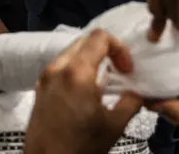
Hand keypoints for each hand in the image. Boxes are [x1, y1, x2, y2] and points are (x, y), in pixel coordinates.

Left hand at [25, 30, 142, 153]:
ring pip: (71, 52)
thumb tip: (138, 92)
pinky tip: (86, 91)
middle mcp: (57, 68)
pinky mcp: (40, 88)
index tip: (127, 70)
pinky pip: (60, 67)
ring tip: (104, 82)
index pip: (100, 37)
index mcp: (76, 72)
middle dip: (106, 51)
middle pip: (84, 41)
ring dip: (91, 59)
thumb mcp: (114, 126)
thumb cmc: (81, 147)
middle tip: (119, 72)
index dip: (119, 48)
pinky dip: (76, 69)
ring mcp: (45, 77)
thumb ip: (131, 101)